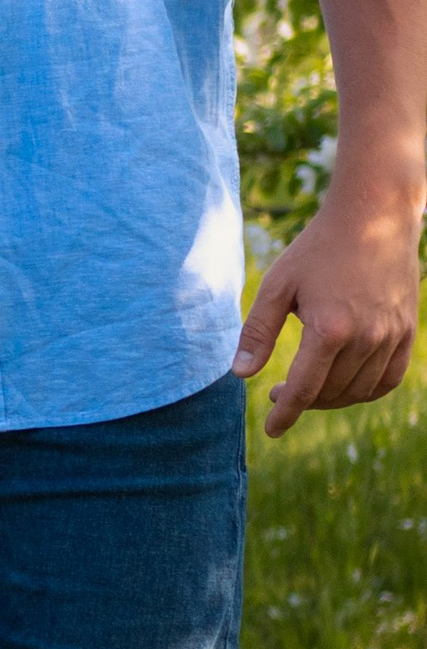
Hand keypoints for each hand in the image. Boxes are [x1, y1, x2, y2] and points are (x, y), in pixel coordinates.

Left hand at [231, 180, 422, 435]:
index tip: (271, 430)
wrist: (374, 218)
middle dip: (302, 402)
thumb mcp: (278, 286)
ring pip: (359, 391)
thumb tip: (241, 375)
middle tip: (280, 394)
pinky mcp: (407, 332)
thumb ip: (258, 333)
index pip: (304, 390)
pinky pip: (387, 380)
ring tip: (308, 388)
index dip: (284, 414)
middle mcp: (366, 338)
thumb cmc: (317, 250)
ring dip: (331, 399)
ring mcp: (391, 336)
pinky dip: (364, 391)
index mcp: (330, 328)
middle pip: (331, 393)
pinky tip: (343, 385)